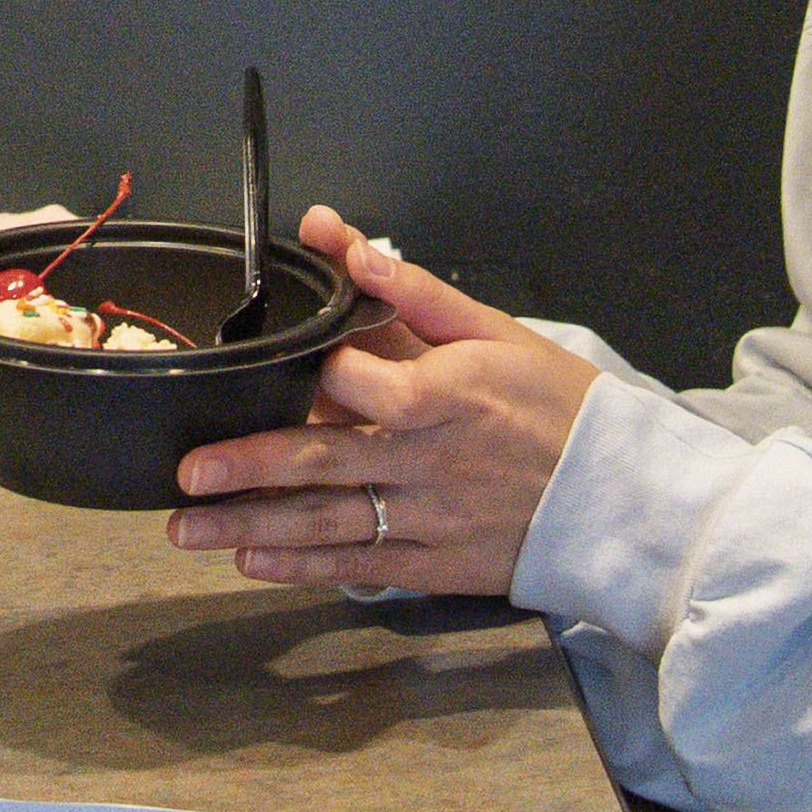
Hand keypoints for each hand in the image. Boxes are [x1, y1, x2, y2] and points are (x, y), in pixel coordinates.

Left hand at [162, 206, 596, 598]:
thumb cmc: (560, 408)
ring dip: (252, 527)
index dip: (311, 372)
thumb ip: (412, 291)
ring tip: (186, 529)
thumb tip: (347, 244)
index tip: (262, 367)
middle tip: (185, 472)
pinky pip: (359, 566)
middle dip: (247, 468)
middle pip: (324, 462)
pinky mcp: (438, 566)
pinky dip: (302, 567)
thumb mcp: (495, 333)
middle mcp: (432, 462)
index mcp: (448, 396)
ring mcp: (432, 520)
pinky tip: (251, 561)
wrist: (626, 500)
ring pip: (329, 524)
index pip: (360, 381)